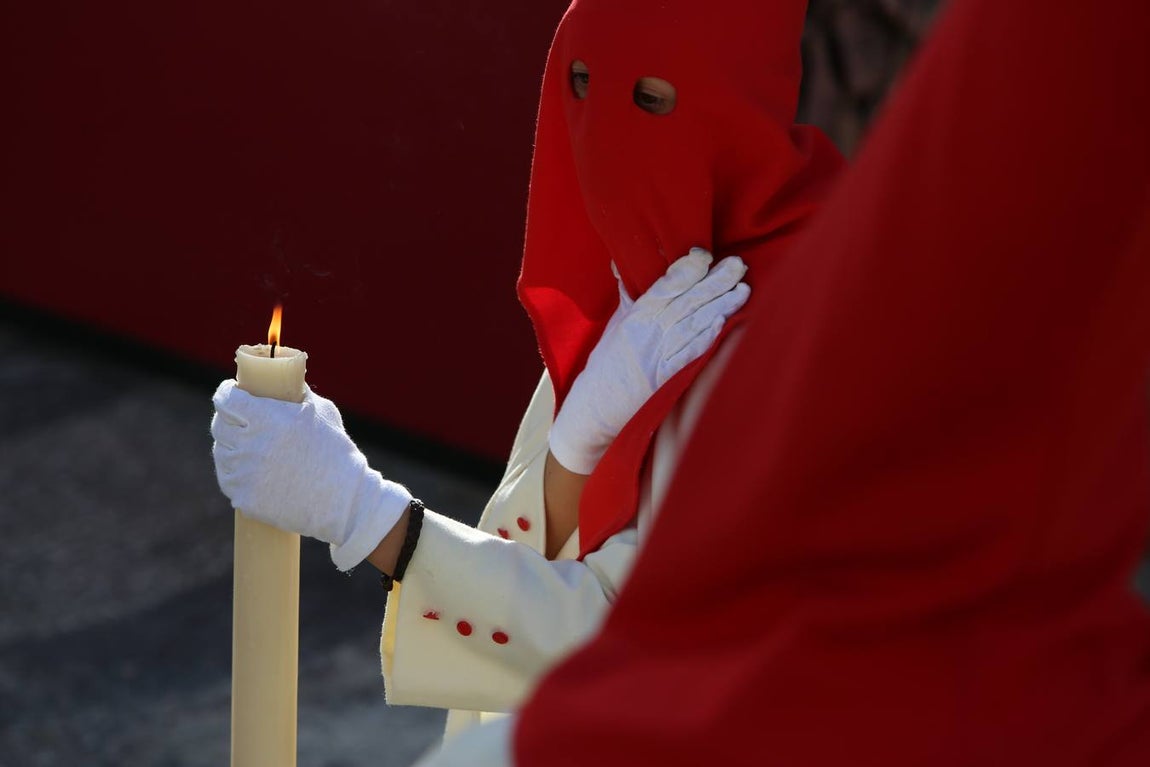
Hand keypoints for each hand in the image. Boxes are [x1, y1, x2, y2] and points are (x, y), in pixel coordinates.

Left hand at [211, 380, 411, 570]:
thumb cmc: (336, 452)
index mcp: (267, 418)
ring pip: (222, 452)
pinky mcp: (244, 498)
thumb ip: (297, 393)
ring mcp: (244, 474)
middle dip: (227, 418)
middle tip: (239, 419)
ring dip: (230, 446)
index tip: (231, 392)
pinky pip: (228, 479)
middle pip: (219, 425)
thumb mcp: (322, 412)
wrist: (343, 500)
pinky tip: (250, 470)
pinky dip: (235, 473)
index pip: (227, 399)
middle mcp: (251, 445)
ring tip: (247, 446)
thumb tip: (282, 378)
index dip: (226, 392)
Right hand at [548, 247, 749, 473]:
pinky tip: (724, 324)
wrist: (593, 410)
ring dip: (720, 305)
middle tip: (739, 264)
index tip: (705, 254)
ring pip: (693, 323)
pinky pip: (689, 354)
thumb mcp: (615, 326)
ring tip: (743, 289)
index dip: (687, 268)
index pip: (664, 285)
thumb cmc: (605, 367)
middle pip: (686, 300)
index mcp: (634, 316)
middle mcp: (647, 332)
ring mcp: (657, 355)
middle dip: (715, 281)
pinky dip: (706, 338)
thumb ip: (629, 298)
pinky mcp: (664, 378)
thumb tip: (627, 267)